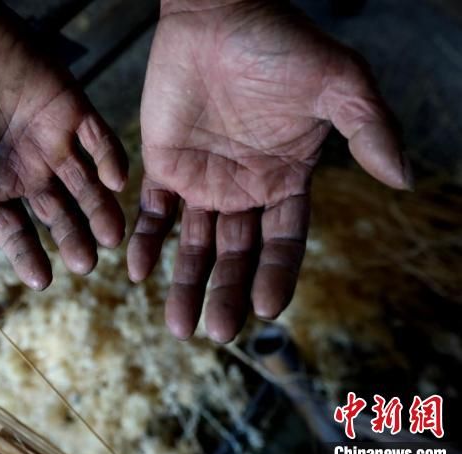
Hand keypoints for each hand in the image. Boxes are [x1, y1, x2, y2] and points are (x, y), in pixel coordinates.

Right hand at [0, 0, 126, 288]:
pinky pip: (98, 139)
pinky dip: (109, 159)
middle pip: (58, 213)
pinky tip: (117, 182)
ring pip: (85, 184)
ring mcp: (51, 139)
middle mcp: (25, 167)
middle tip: (86, 264)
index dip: (28, 255)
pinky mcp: (71, 108)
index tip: (43, 281)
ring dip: (100, 209)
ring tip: (113, 237)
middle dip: (73, 238)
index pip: (14, 229)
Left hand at [128, 0, 411, 341]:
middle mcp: (243, 188)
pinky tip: (139, 271)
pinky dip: (146, 241)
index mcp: (284, 179)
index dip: (276, 275)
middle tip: (215, 331)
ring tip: (177, 325)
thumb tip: (405, 179)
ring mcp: (201, 180)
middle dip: (226, 293)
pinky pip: (153, 212)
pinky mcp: (163, 165)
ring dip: (184, 283)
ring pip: (192, 244)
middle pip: (236, 256)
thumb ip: (369, 128)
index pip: (283, 241)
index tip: (266, 308)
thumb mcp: (338, 82)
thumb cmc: (278, 44)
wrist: (215, 15)